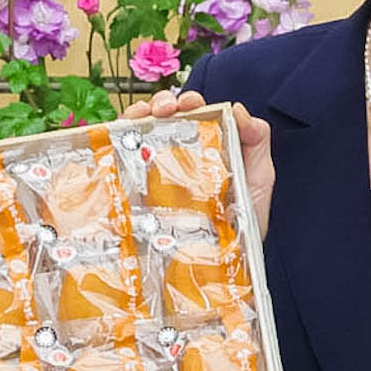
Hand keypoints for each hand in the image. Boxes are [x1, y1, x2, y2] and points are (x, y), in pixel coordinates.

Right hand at [118, 91, 273, 238]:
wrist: (220, 268)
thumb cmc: (240, 226)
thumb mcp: (258, 180)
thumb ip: (256, 142)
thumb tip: (238, 109)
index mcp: (204, 149)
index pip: (191, 116)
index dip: (187, 102)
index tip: (190, 103)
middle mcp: (175, 158)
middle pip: (161, 120)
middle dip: (160, 104)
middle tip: (166, 108)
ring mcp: (152, 174)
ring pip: (136, 133)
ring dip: (137, 116)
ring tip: (144, 116)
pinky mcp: (133, 193)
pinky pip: (116, 162)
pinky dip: (112, 141)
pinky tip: (119, 135)